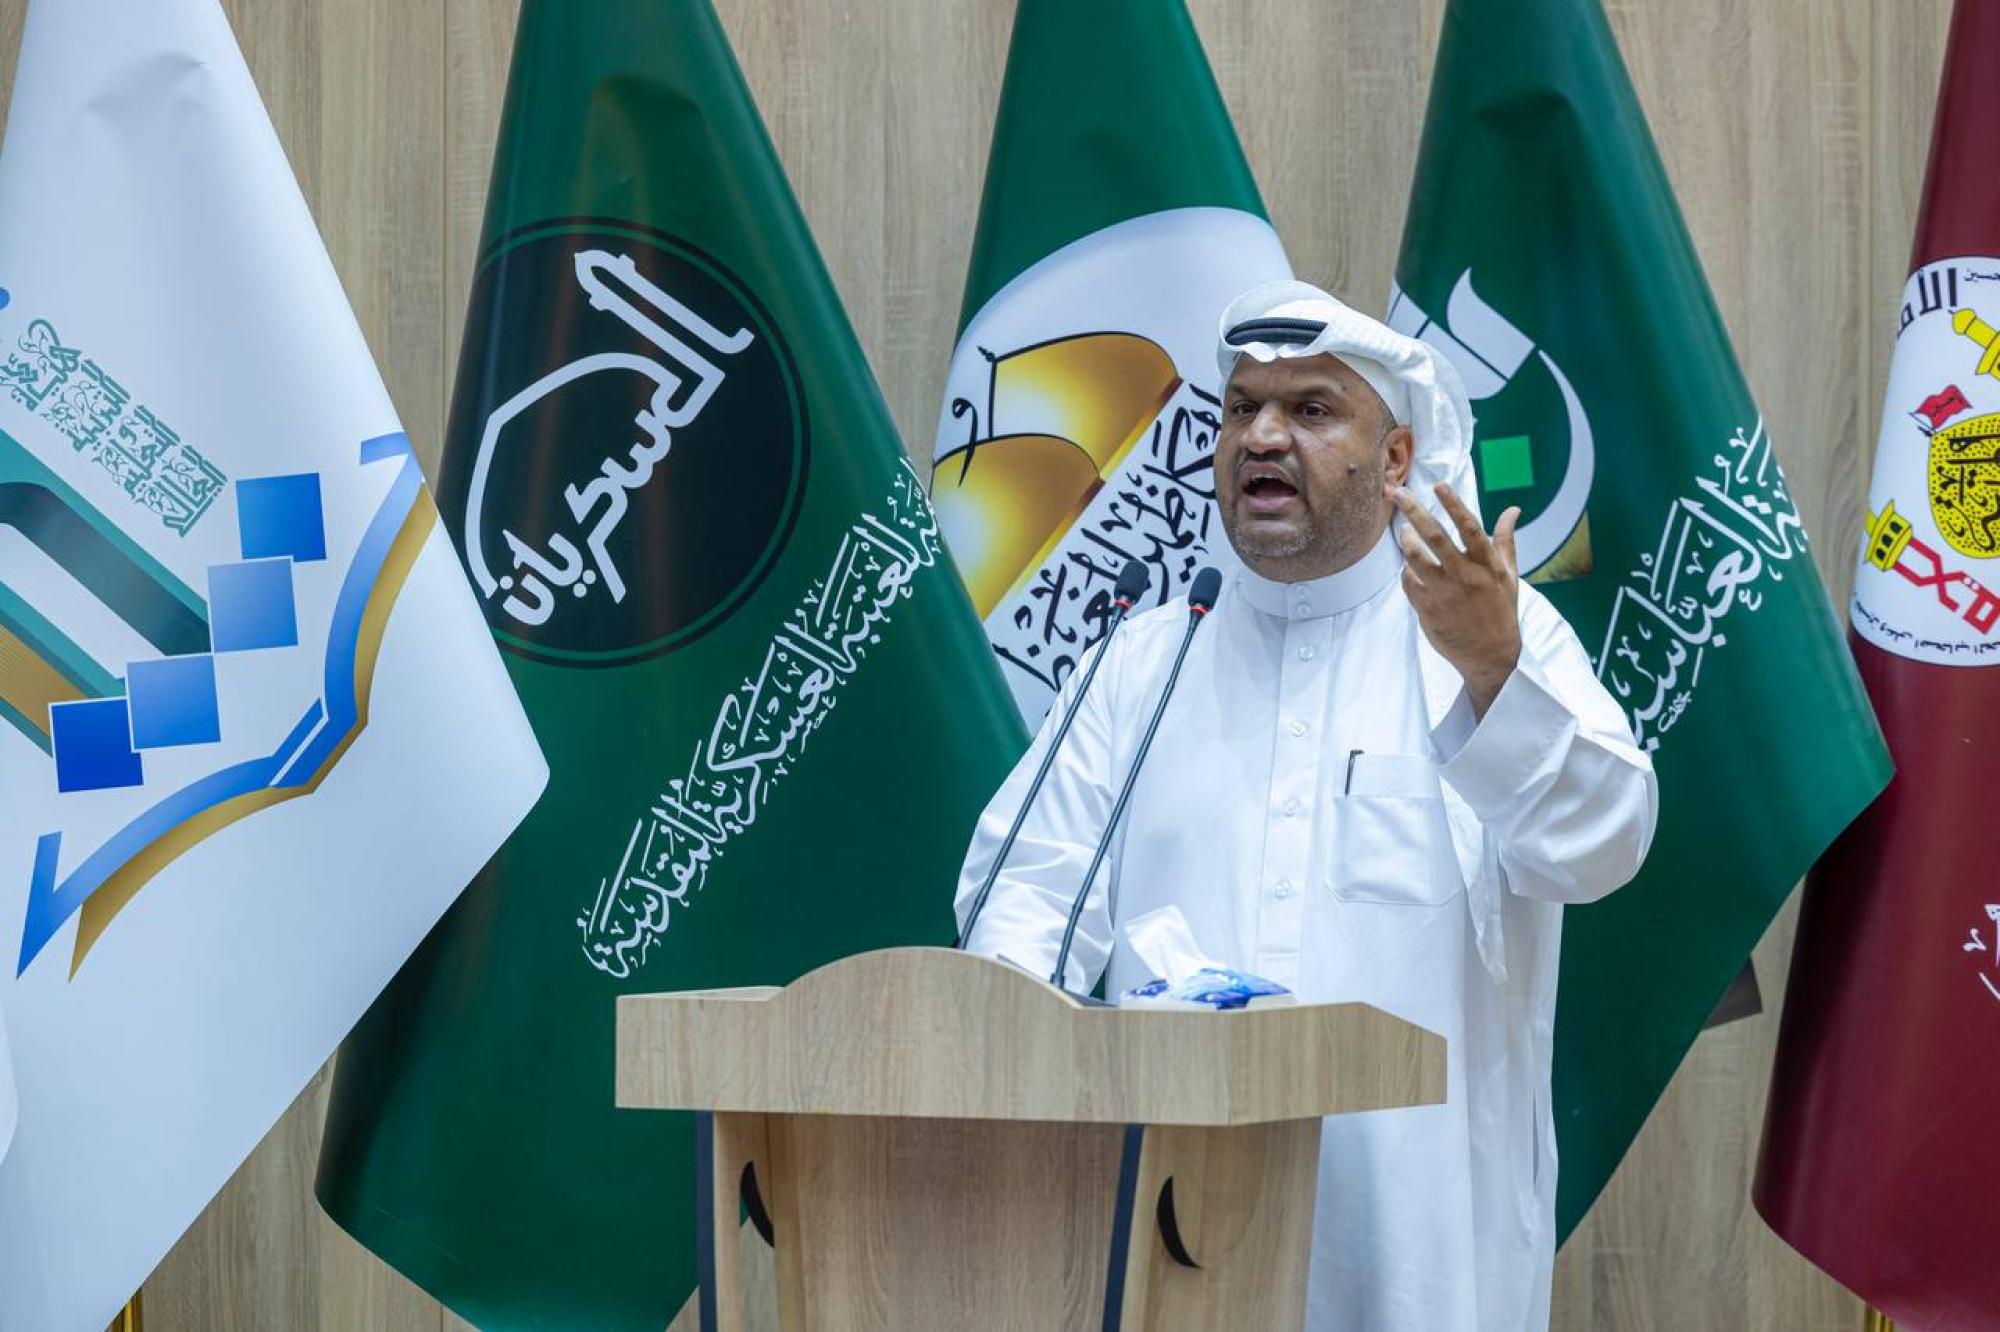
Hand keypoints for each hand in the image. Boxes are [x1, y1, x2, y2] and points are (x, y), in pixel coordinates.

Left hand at [1389, 482, 1522, 717]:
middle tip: (1397, 492)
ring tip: (1404, 531)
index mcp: (1487, 566)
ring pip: (1414, 558)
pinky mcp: (1427, 609)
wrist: (1490, 655)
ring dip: (1405, 540)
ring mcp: (1444, 593)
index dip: (1454, 505)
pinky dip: (1406, 570)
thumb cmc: (1500, 610)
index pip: (1470, 528)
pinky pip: (1408, 581)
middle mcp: (1465, 577)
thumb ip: (1506, 540)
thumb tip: (1513, 509)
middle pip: (1435, 537)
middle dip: (1414, 511)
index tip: (1438, 485)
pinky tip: (1411, 567)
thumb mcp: (1509, 575)